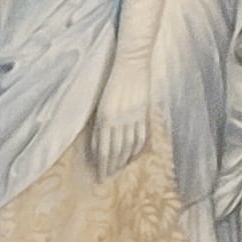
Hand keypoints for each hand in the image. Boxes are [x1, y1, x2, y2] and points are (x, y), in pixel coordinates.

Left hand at [88, 48, 156, 171]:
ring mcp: (133, 116)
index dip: (102, 165)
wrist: (131, 63)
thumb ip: (99, 125)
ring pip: (129, 145)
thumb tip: (97, 146)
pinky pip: (141, 135)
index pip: (103, 149)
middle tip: (108, 177)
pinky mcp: (144, 112)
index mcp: (105, 118)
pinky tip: (133, 156)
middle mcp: (119, 119)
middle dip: (111, 166)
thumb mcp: (100, 105)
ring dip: (124, 160)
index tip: (100, 177)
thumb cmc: (111, 82)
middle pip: (116, 150)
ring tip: (119, 170)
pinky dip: (137, 148)